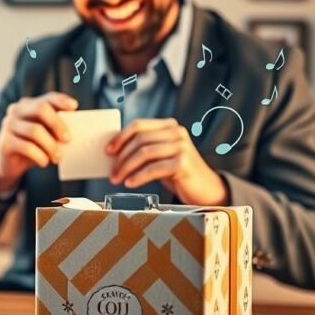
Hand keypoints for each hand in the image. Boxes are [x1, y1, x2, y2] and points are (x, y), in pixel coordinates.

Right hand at [0, 92, 77, 194]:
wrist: (9, 165)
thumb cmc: (32, 147)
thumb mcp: (45, 135)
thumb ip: (55, 129)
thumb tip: (75, 133)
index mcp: (29, 104)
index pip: (47, 98)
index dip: (61, 100)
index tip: (74, 106)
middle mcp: (17, 110)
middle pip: (40, 109)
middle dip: (57, 124)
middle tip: (68, 140)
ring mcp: (8, 125)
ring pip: (34, 130)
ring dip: (50, 146)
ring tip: (58, 158)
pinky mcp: (5, 142)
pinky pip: (26, 147)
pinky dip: (39, 156)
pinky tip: (44, 162)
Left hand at [106, 118, 228, 205]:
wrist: (206, 189)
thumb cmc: (178, 173)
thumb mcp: (161, 156)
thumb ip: (144, 149)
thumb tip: (114, 154)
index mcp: (169, 126)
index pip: (138, 125)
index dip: (120, 137)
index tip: (108, 151)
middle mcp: (177, 132)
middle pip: (139, 140)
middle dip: (121, 157)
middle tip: (112, 172)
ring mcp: (181, 146)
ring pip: (144, 153)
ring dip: (126, 168)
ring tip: (117, 179)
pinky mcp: (183, 162)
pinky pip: (153, 168)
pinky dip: (138, 176)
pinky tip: (130, 183)